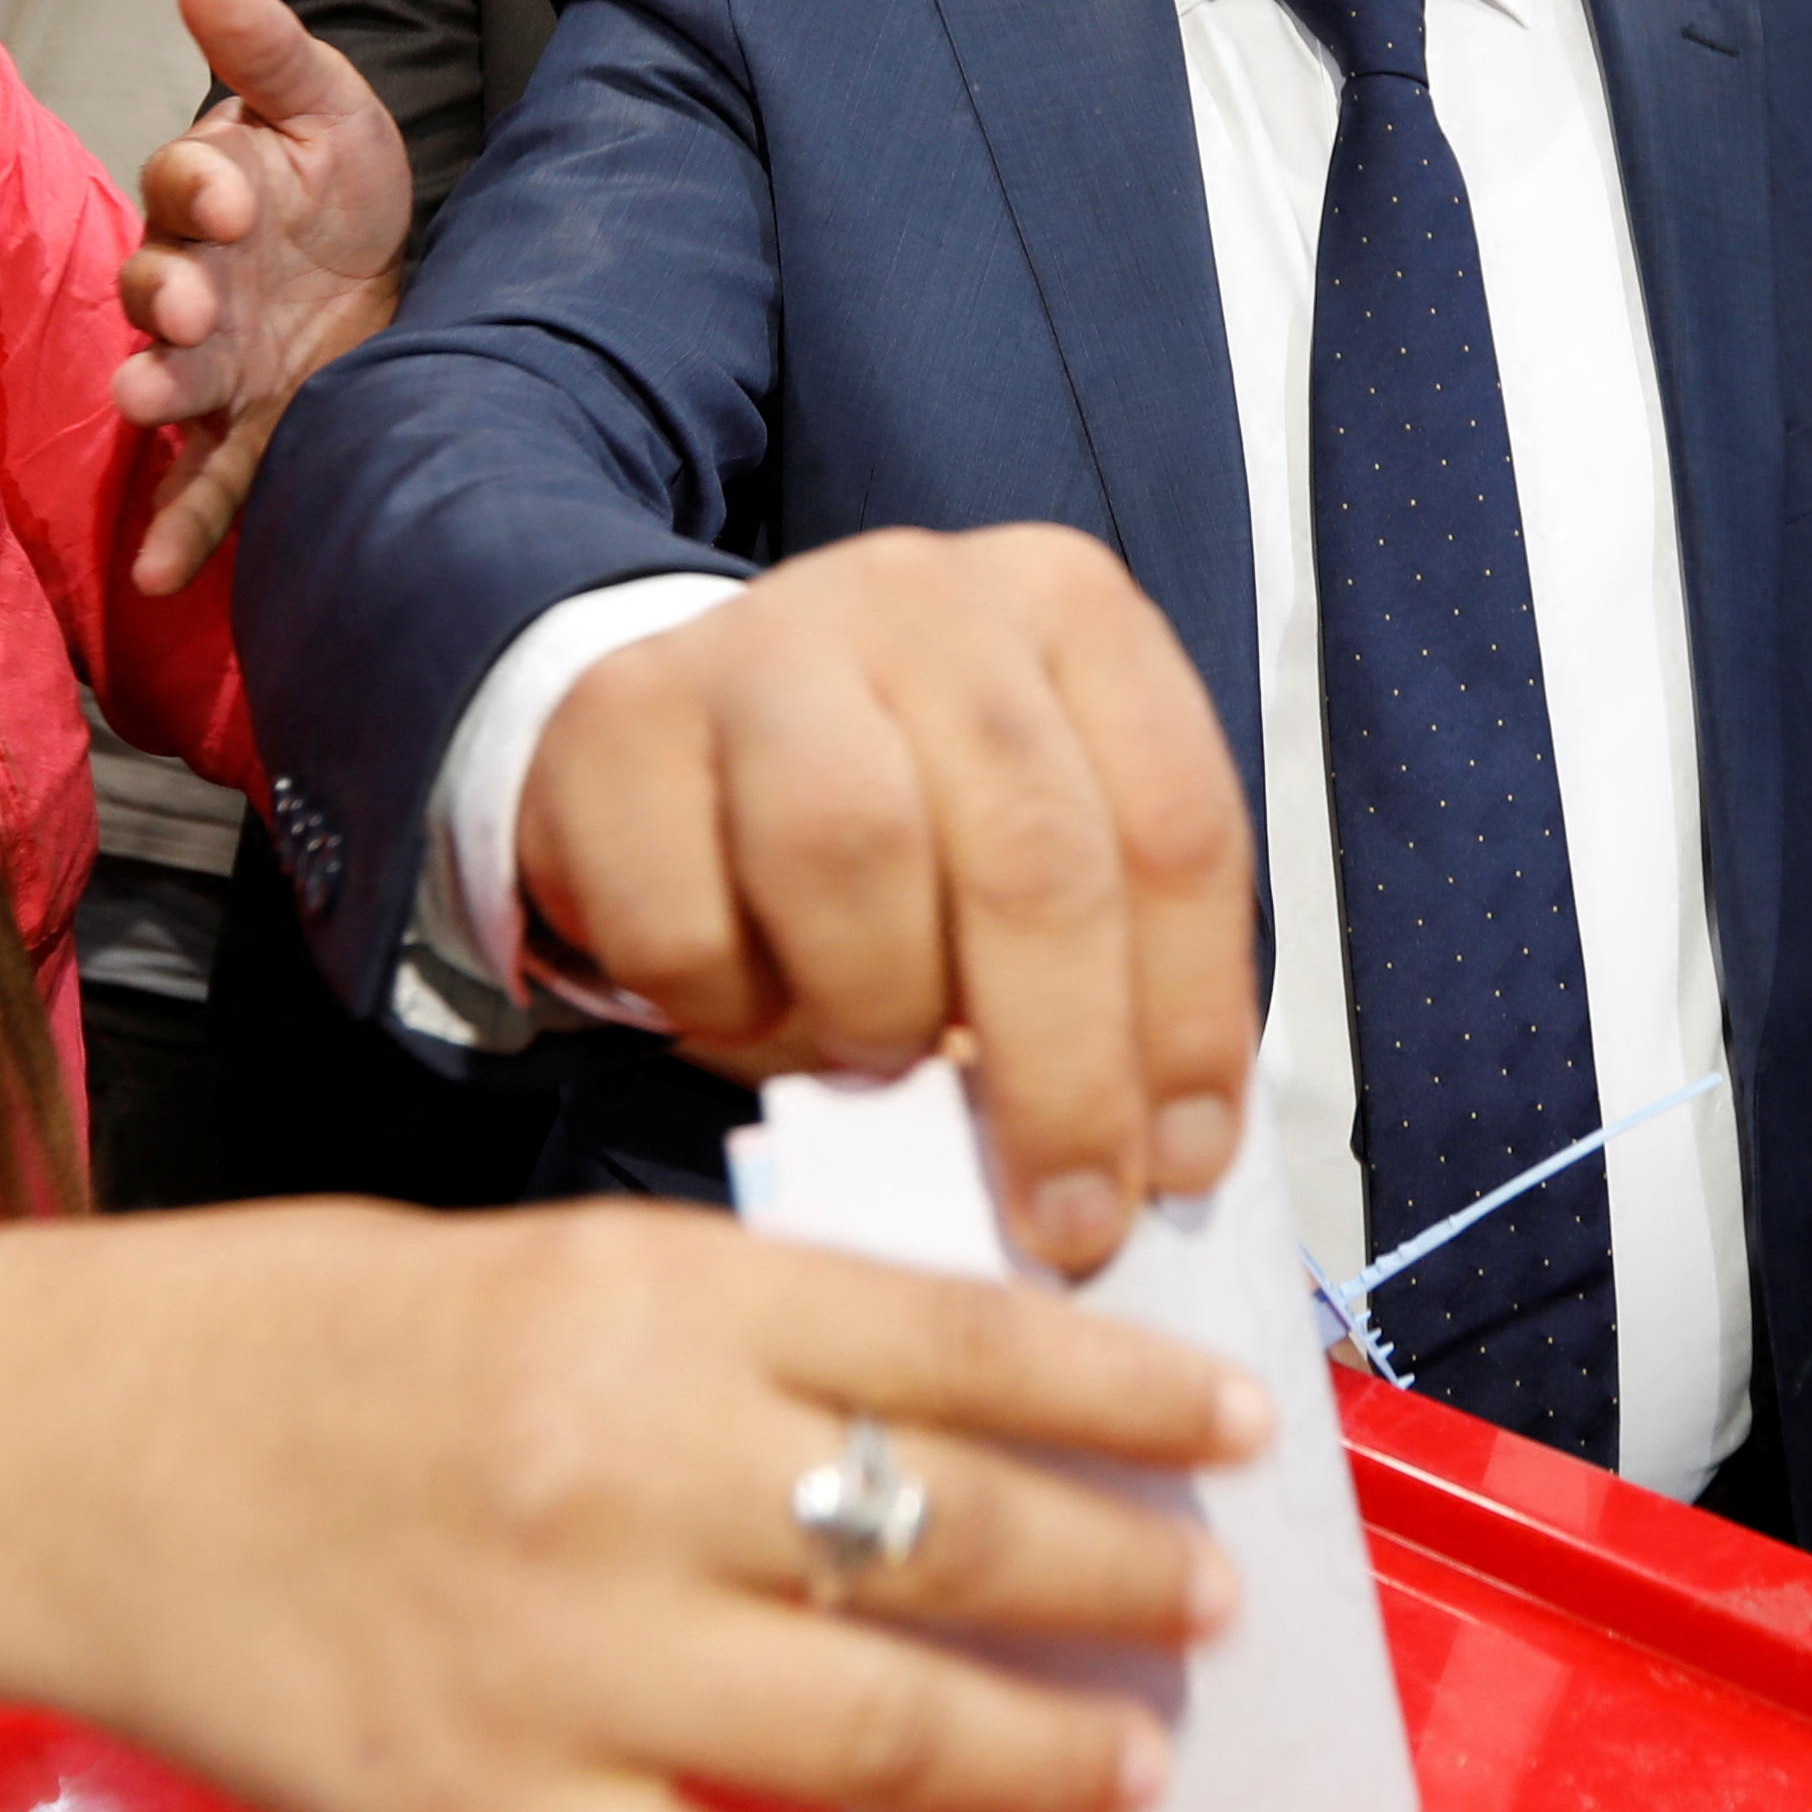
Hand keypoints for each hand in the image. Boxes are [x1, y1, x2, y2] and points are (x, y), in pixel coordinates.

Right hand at [29, 1199, 1265, 1811]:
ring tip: (1126, 1756)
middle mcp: (630, 1470)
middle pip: (960, 1543)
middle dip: (1125, 1584)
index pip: (969, 1346)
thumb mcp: (577, 1260)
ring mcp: (565, 1661)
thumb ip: (769, 1338)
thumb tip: (992, 1429)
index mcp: (657, 1297)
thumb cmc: (332, 1345)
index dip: (1132, 1397)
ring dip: (1048, 1755)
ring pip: (889, 1734)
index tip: (1233, 1435)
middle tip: (1205, 1606)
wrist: (82, 1453)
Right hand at [113, 0, 410, 596]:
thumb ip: (269, 48)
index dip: (201, 188)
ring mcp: (219, 366)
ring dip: (156, 392)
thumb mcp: (325, 102)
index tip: (235, 192)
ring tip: (146, 404)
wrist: (393, 266)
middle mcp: (196, 284)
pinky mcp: (254, 434)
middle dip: (169, 297)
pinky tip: (161, 578)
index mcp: (208, 199)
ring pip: (169, 379)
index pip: (181, 186)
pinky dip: (181, 532)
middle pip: (156, 289)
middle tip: (194, 305)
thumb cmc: (341, 179)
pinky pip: (207, 486)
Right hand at [513, 525, 1261, 1278]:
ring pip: (854, 854)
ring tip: (877, 1059)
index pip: (1174, 825)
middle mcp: (930, 596)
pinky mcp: (621, 713)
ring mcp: (766, 638)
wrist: (678, 731)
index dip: (1190, 1018)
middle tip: (1063, 1216)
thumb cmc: (889, 817)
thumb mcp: (1021, 857)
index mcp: (1072, 613)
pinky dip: (725, 1005)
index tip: (1181, 1165)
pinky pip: (685, 913)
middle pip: (1032, 853)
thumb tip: (1154, 1158)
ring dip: (879, 1010)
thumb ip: (1103, 973)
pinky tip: (747, 995)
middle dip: (1062, 1071)